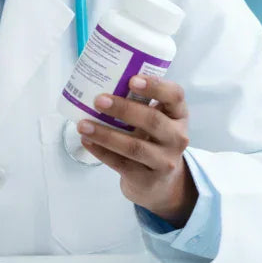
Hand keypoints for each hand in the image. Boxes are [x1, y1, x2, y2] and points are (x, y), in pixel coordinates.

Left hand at [77, 75, 197, 226]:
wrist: (161, 183)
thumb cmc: (153, 140)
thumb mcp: (156, 120)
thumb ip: (139, 103)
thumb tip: (101, 83)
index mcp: (179, 115)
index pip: (175, 95)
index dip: (155, 86)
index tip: (132, 80)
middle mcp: (177, 137)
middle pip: (153, 120)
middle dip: (124, 109)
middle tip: (98, 100)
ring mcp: (165, 161)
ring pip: (134, 146)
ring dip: (105, 134)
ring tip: (83, 125)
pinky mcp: (148, 180)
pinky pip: (121, 164)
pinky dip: (101, 151)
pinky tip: (86, 141)